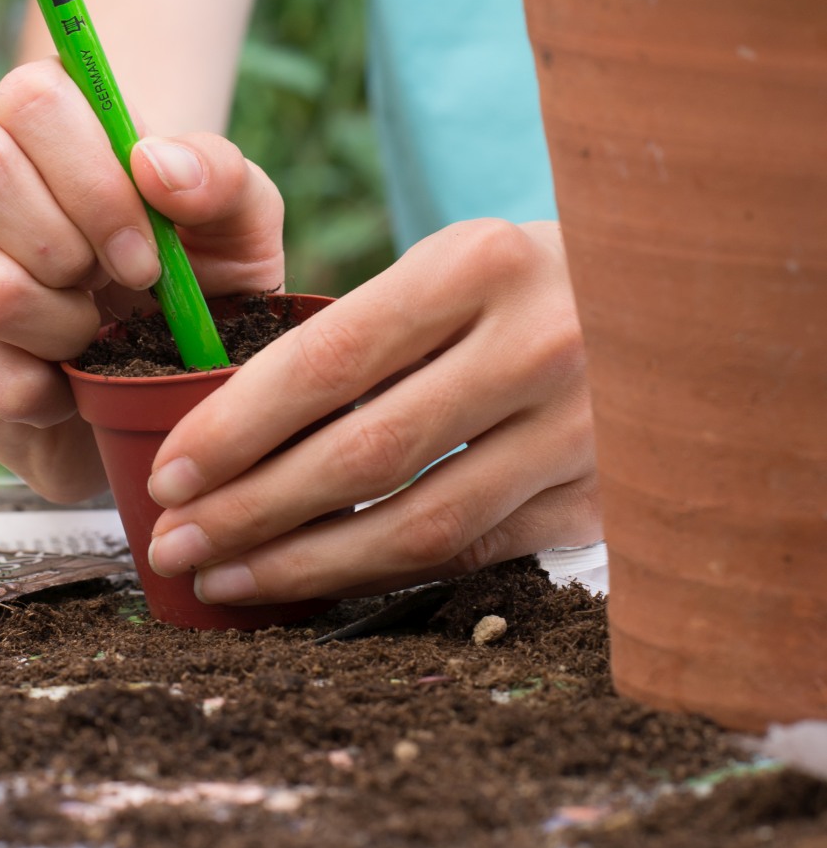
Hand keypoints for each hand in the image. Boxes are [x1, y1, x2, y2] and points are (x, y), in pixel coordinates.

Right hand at [0, 57, 283, 501]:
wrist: (165, 378)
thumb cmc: (201, 277)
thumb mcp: (241, 227)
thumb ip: (220, 180)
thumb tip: (155, 165)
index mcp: (53, 121)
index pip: (31, 97)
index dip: (90, 177)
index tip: (147, 251)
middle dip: (66, 248)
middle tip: (120, 288)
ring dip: (63, 328)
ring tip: (93, 336)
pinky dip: (40, 391)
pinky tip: (64, 383)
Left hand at [146, 220, 599, 602]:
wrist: (679, 305)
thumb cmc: (527, 281)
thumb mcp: (455, 263)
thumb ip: (362, 329)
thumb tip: (230, 427)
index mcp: (480, 263)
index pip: (329, 358)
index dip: (236, 426)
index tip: (169, 471)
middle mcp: (536, 346)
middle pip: (363, 453)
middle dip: (250, 509)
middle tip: (174, 542)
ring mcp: (578, 430)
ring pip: (415, 523)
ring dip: (303, 564)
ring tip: (224, 578)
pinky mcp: (601, 496)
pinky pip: (470, 553)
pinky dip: (380, 576)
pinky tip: (316, 584)